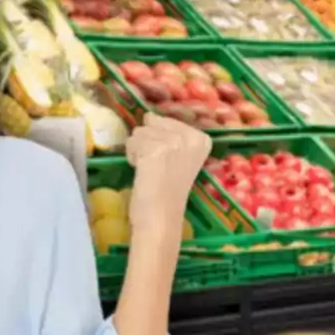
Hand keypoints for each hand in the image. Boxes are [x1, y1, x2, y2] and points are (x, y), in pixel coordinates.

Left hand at [125, 114, 210, 237]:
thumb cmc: (167, 192)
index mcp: (202, 139)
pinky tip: (143, 172)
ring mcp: (174, 142)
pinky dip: (132, 157)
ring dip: (139, 151)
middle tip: (158, 168)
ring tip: (151, 171)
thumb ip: (167, 134)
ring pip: (139, 132)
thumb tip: (148, 115)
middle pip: (152, 124)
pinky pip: (131, 142)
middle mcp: (191, 137)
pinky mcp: (155, 150)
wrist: (161, 218)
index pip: (166, 121)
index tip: (168, 162)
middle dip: (148, 144)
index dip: (160, 141)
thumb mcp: (176, 157)